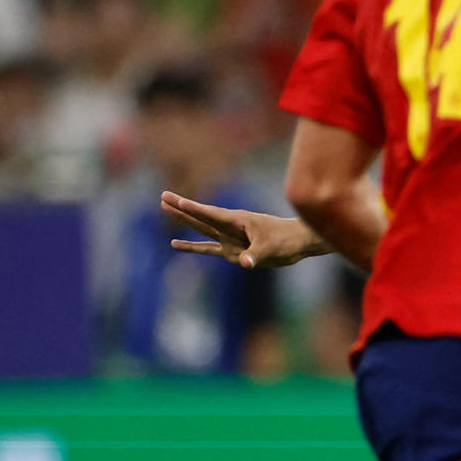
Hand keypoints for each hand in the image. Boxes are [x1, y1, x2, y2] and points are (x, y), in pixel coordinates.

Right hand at [163, 191, 325, 268]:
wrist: (297, 242)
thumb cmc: (286, 240)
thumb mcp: (271, 248)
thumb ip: (255, 255)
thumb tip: (245, 264)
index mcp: (238, 220)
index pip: (211, 214)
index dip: (193, 208)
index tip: (176, 200)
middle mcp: (230, 227)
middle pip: (201, 217)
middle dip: (182, 208)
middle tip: (163, 196)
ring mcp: (230, 238)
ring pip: (201, 229)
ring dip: (184, 221)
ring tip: (165, 209)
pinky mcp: (233, 250)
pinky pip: (208, 248)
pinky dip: (193, 247)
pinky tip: (176, 245)